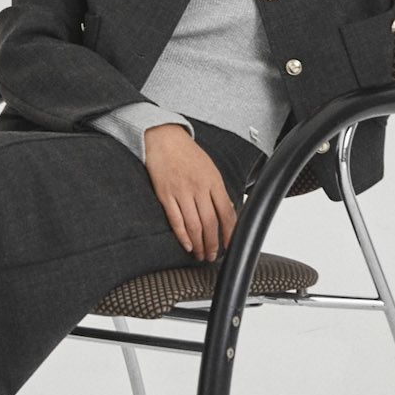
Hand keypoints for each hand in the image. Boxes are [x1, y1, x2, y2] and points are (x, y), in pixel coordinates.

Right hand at [142, 124, 238, 263]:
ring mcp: (181, 191)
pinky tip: (187, 245)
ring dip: (199, 244)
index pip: (227, 212)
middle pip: (210, 223)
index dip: (230, 233)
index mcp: (214, 181)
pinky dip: (182, 235)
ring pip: (194, 225)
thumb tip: (228, 210)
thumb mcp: (210, 168)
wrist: (164, 138)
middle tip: (213, 256)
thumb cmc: (187, 153)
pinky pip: (176, 219)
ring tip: (200, 254)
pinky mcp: (165, 194)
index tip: (230, 246)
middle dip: (213, 244)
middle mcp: (199, 187)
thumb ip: (218, 190)